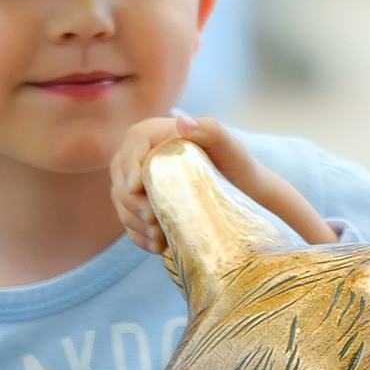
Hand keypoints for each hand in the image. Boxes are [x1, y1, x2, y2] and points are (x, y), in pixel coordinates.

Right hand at [110, 115, 337, 250]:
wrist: (247, 197)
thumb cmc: (240, 167)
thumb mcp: (231, 147)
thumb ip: (211, 130)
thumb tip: (182, 123)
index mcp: (162, 134)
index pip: (135, 141)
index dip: (129, 164)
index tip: (136, 187)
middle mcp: (147, 156)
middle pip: (122, 175)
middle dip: (131, 201)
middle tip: (153, 220)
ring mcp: (143, 183)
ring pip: (121, 201)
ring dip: (134, 221)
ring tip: (158, 236)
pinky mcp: (146, 207)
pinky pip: (130, 222)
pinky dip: (138, 236)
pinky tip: (156, 246)